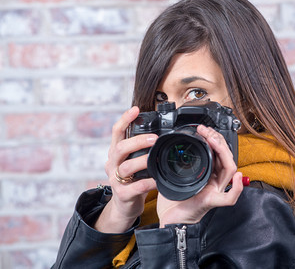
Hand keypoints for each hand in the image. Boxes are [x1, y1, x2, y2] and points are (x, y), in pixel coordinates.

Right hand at [94, 107, 157, 232]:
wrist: (124, 207)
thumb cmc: (133, 180)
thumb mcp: (133, 161)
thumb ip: (141, 149)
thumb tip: (159, 131)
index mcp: (116, 153)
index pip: (116, 132)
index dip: (125, 120)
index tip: (136, 109)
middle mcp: (112, 164)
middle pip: (120, 148)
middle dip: (137, 141)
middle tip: (154, 138)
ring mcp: (115, 180)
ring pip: (125, 167)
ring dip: (141, 161)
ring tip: (154, 158)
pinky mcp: (122, 195)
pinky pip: (135, 187)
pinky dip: (147, 183)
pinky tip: (157, 180)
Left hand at [157, 125, 243, 227]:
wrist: (169, 219)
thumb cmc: (173, 199)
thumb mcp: (176, 173)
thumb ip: (180, 160)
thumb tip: (177, 143)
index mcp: (208, 173)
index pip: (218, 153)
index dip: (214, 139)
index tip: (203, 130)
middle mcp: (214, 181)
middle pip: (226, 157)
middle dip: (218, 140)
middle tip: (206, 131)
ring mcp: (214, 191)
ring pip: (229, 170)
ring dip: (223, 152)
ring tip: (213, 140)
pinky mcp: (211, 202)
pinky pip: (229, 198)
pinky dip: (236, 188)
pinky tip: (236, 177)